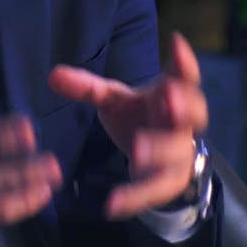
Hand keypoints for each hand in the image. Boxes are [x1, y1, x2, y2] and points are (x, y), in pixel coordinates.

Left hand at [47, 31, 207, 218]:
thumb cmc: (138, 116)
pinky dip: (134, 197)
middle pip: (194, 111)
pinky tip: (112, 204)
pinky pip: (156, 189)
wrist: (154, 156)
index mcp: (171, 92)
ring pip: (177, 151)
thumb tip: (52, 75)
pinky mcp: (169, 181)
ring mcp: (179, 151)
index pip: (183, 74)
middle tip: (170, 99)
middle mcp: (181, 121)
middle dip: (184, 105)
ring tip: (137, 150)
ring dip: (160, 149)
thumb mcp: (113, 99)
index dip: (183, 60)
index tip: (176, 42)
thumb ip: (87, 88)